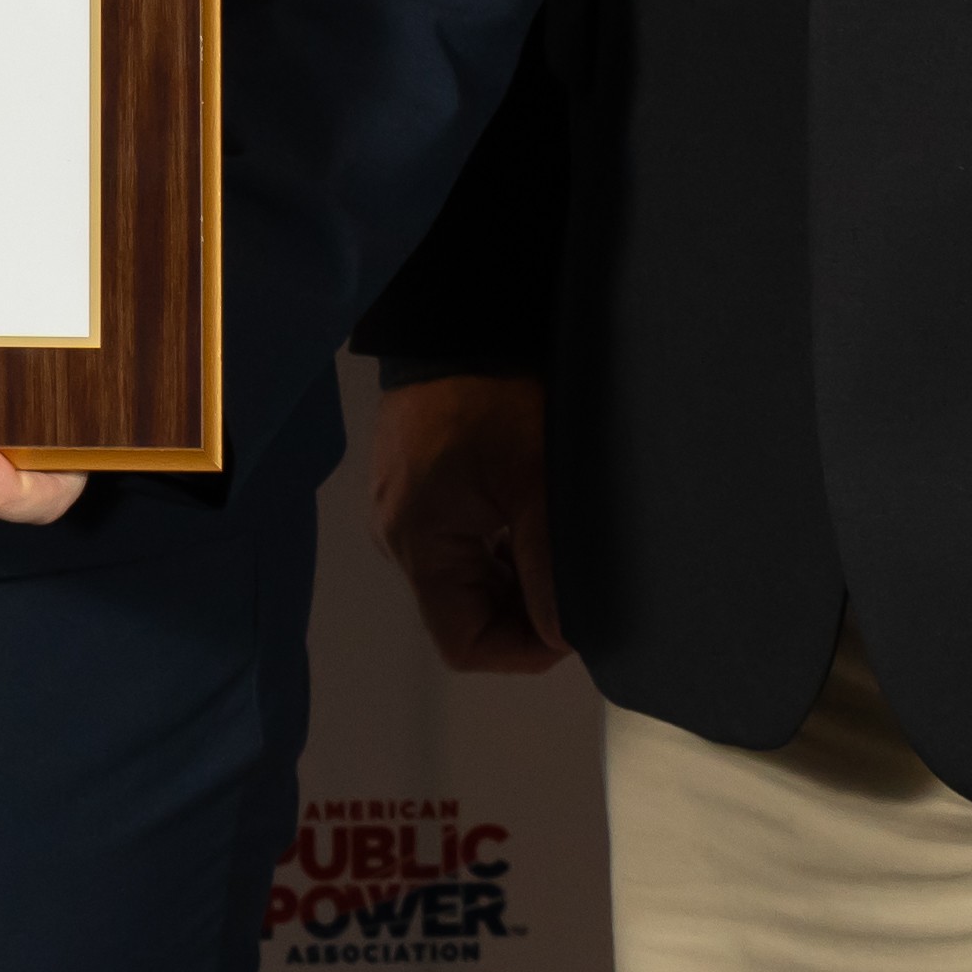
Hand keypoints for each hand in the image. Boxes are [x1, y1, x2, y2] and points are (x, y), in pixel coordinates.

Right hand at [371, 374, 565, 670]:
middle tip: (572, 581)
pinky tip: (529, 518)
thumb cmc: (495, 398)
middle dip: (523, 611)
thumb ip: (549, 571)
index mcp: (417, 543)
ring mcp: (404, 511)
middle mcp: (399, 537)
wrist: (458, 320)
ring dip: (515, 578)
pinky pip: (459, 545)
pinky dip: (499, 549)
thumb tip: (565, 637)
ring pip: (466, 581)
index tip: (569, 623)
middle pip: (465, 615)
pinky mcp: (416, 487)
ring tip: (555, 544)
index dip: (521, 651)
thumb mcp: (536, 487)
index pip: (463, 644)